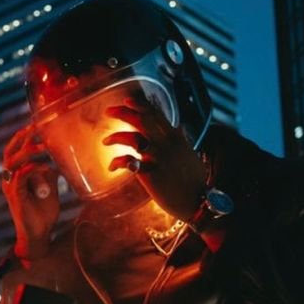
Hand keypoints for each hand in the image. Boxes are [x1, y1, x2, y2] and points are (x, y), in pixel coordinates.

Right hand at [1, 123, 59, 259]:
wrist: (39, 235)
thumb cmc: (43, 215)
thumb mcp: (50, 191)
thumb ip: (50, 177)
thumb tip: (55, 164)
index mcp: (16, 177)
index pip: (15, 152)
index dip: (23, 138)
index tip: (35, 126)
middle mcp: (10, 180)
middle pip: (9, 152)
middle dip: (21, 138)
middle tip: (34, 127)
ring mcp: (11, 187)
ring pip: (13, 161)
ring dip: (28, 151)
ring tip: (43, 146)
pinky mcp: (15, 195)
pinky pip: (21, 175)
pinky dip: (32, 168)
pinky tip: (44, 166)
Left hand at [102, 96, 208, 221]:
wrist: (197, 202)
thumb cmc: (193, 181)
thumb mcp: (189, 153)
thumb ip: (180, 140)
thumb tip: (179, 128)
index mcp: (176, 137)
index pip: (156, 113)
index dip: (140, 105)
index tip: (127, 101)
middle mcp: (166, 143)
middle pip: (141, 119)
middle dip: (122, 112)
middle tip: (108, 112)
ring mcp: (158, 157)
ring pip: (131, 137)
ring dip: (115, 136)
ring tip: (106, 141)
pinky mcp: (150, 173)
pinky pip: (127, 161)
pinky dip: (116, 161)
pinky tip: (112, 166)